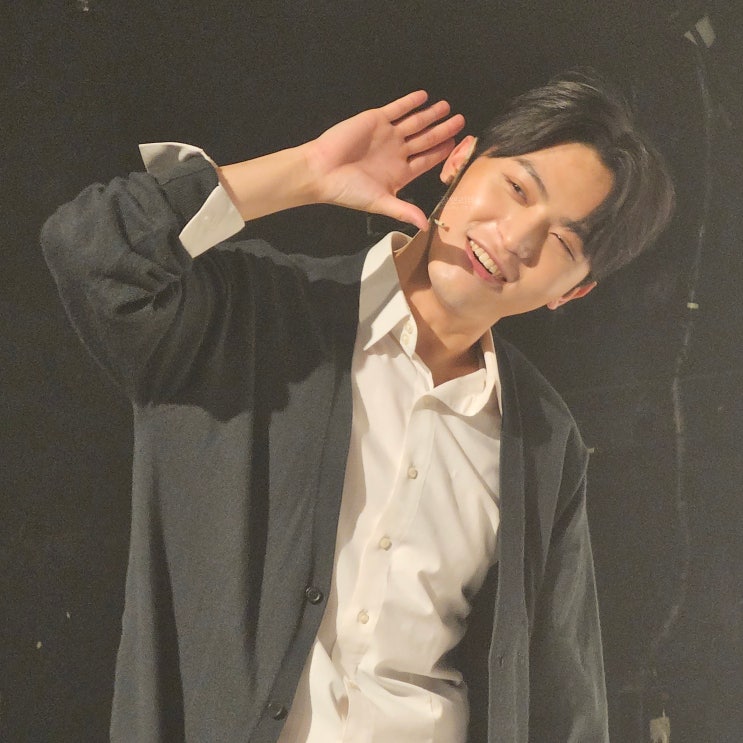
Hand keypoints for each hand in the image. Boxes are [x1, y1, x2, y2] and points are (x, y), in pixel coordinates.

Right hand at [304, 91, 464, 230]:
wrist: (322, 171)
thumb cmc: (349, 190)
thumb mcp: (380, 203)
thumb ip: (404, 211)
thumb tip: (426, 227)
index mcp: (400, 172)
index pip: (427, 160)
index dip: (442, 153)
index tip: (458, 145)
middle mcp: (396, 152)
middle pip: (426, 139)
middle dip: (444, 130)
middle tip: (461, 121)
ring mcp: (387, 135)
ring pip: (415, 122)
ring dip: (431, 114)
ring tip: (447, 107)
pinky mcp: (376, 120)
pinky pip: (397, 109)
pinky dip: (410, 102)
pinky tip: (424, 96)